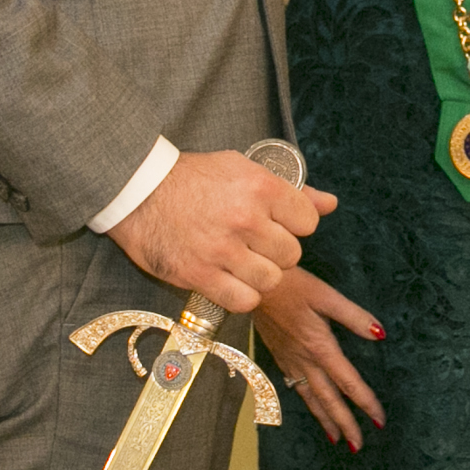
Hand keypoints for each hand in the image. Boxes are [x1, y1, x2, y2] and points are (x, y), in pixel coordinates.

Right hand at [107, 150, 331, 314]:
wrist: (138, 191)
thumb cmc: (192, 178)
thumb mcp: (243, 169)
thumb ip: (291, 190)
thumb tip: (330, 204)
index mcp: (260, 187)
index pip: (307, 221)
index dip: (295, 224)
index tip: (279, 223)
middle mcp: (246, 219)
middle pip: (291, 254)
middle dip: (278, 251)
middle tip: (256, 243)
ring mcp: (223, 250)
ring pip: (271, 280)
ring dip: (262, 275)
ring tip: (244, 262)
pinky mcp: (200, 275)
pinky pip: (244, 301)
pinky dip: (242, 295)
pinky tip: (231, 280)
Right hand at [253, 268, 386, 447]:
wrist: (252, 285)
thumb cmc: (292, 285)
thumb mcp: (326, 295)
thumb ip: (353, 316)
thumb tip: (379, 334)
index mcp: (320, 347)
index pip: (348, 383)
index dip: (365, 403)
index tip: (379, 421)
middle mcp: (304, 361)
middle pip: (328, 400)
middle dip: (345, 424)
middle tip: (358, 445)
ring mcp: (289, 361)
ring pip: (310, 399)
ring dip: (325, 420)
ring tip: (337, 439)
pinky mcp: (279, 357)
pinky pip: (296, 388)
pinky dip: (308, 404)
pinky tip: (313, 407)